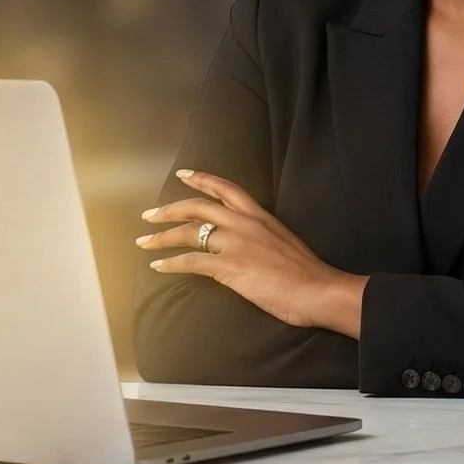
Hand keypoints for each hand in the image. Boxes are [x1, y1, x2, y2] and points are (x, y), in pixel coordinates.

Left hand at [137, 169, 364, 337]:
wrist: (319, 289)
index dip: (202, 180)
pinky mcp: (229, 266)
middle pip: (198, 206)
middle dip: (169, 209)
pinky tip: (158, 266)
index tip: (183, 174)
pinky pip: (191, 261)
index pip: (226, 189)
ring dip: (162, 237)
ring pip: (189, 233)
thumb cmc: (307, 273)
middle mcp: (244, 224)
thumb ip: (262, 237)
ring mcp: (235, 243)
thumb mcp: (284, 242)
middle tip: (149, 214)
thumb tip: (248, 245)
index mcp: (260, 216)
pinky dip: (170, 263)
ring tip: (144, 241)